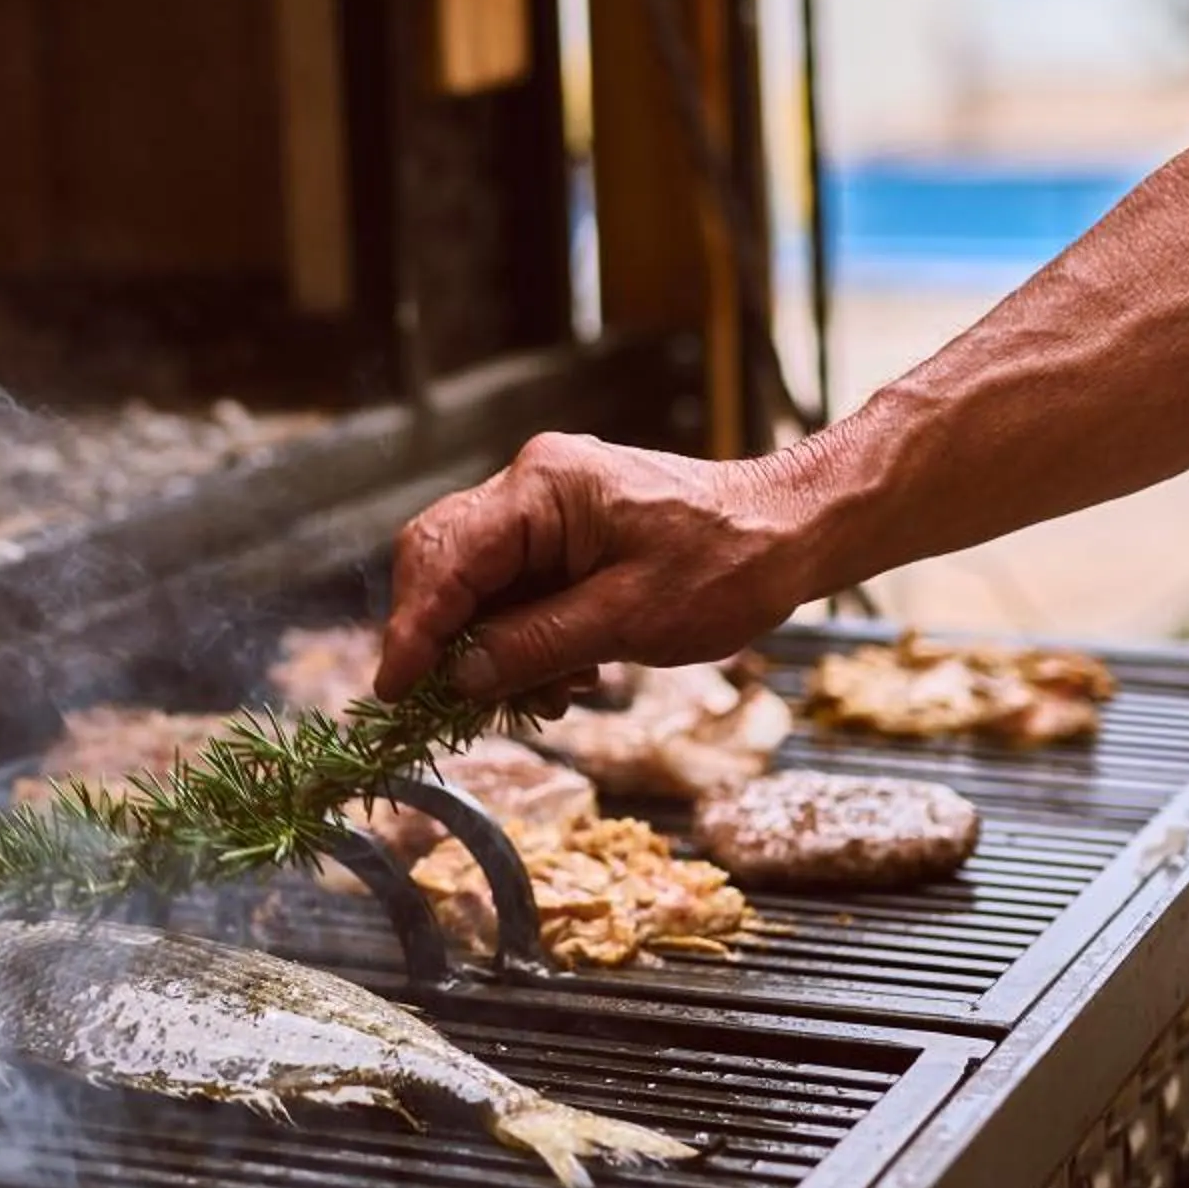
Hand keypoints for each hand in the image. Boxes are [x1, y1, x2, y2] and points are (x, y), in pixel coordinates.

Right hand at [374, 432, 819, 706]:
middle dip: (441, 637)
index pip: (446, 558)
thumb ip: (535, 645)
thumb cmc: (727, 567)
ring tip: (540, 697)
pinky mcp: (563, 533)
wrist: (792, 534)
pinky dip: (521, 638)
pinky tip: (563, 677)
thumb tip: (460, 678)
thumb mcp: (630, 620)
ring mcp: (545, 507)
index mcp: (543, 488)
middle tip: (446, 703)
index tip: (396, 689)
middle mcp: (531, 485)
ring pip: (475, 580)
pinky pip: (513, 587)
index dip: (414, 629)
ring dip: (490, 646)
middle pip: (442, 559)